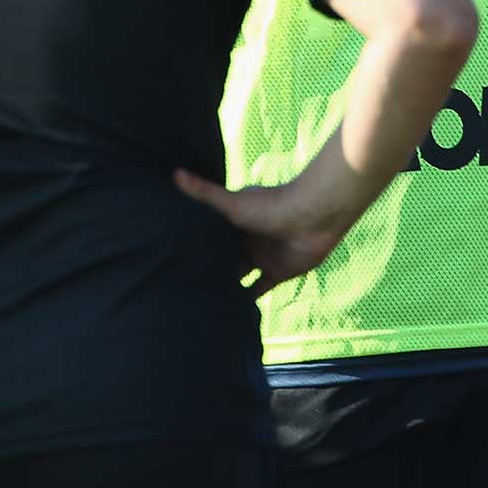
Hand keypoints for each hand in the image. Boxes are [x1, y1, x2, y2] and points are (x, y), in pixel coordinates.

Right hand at [174, 169, 348, 297]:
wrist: (314, 216)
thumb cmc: (272, 205)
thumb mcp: (232, 202)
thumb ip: (204, 192)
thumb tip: (174, 173)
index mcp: (234, 224)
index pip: (210, 240)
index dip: (195, 251)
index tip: (173, 264)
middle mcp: (246, 241)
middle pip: (223, 260)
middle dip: (208, 272)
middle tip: (183, 291)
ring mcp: (262, 258)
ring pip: (239, 277)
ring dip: (226, 288)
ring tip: (202, 306)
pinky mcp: (278, 273)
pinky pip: (259, 290)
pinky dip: (248, 301)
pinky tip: (231, 314)